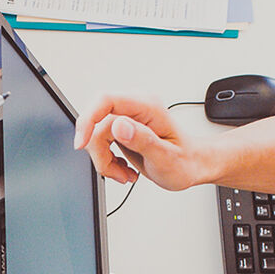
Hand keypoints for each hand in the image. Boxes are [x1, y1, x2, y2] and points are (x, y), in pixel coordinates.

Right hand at [74, 95, 211, 190]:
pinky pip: (101, 141)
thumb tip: (119, 126)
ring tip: (124, 173)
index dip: (88, 120)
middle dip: (100, 152)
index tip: (82, 144)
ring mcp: (128, 116)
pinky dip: (108, 159)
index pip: (105, 100)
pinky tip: (123, 168)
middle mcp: (135, 107)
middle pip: (97, 122)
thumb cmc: (185, 162)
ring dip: (105, 160)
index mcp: (147, 106)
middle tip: (115, 172)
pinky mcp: (122, 128)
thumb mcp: (165, 157)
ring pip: (96, 135)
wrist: (193, 165)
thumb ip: (142, 140)